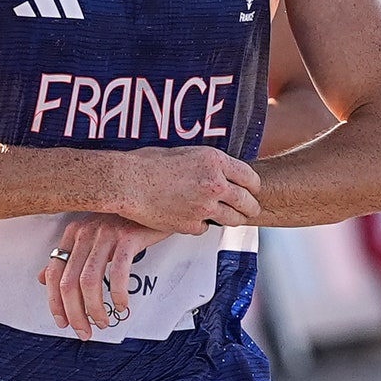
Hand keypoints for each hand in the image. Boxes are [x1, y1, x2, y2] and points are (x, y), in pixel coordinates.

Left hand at [37, 215, 172, 339]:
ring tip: (104, 322)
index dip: (55, 303)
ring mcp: (106, 233)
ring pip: (90, 281)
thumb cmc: (129, 223)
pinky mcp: (128, 237)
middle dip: (75, 313)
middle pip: (69, 282)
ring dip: (95, 309)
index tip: (64, 322)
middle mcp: (85, 231)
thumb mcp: (96, 239)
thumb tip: (44, 278)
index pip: (54, 273)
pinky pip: (117, 272)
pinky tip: (122, 305)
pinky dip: (118, 294)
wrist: (160, 201)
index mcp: (73, 233)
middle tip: (85, 331)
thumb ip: (70, 257)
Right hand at [113, 145, 260, 234]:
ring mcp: (204, 207)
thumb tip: (222, 170)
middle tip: (251, 209)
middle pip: (247, 202)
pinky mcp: (191, 225)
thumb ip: (209, 164)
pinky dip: (201, 225)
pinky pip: (205, 228)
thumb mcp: (187, 153)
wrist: (127, 182)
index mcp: (216, 162)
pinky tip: (192, 218)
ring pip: (232, 219)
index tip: (253, 190)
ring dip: (233, 219)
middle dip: (250, 207)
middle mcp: (215, 184)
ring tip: (231, 218)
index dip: (254, 186)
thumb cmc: (149, 163)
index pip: (250, 178)